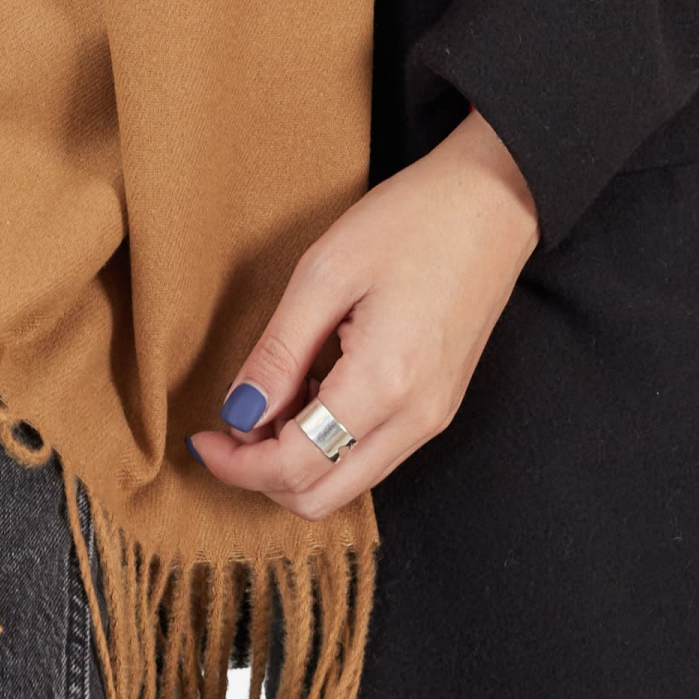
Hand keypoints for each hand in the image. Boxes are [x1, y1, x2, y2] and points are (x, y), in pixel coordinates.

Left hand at [188, 109, 539, 520]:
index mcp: (384, 384)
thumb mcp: (326, 272)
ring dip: (296, 460)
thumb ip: (279, 352)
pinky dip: (330, 442)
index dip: (237, 464)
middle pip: (322, 498)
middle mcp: (416, 418)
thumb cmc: (414, 219)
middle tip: (230, 428)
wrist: (496, 200)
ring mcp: (433, 417)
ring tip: (270, 397)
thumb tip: (239, 414)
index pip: (295, 467)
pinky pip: (373, 453)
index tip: (202, 436)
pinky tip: (312, 388)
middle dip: (262, 476)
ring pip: (349, 482)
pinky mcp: (440, 404)